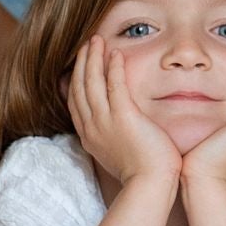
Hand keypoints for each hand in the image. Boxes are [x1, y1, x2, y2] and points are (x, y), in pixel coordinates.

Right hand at [67, 35, 180, 184]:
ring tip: (96, 40)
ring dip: (92, 58)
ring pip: (91, 82)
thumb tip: (117, 128)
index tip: (80, 64)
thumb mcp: (117, 153)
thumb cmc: (141, 173)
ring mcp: (105, 122)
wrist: (150, 185)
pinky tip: (116, 53)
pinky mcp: (123, 117)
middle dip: (81, 63)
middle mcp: (92, 127)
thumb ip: (113, 136)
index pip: (75, 102)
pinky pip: (114, 85)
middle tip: (86, 44)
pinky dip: (113, 67)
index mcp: (89, 136)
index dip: (75, 79)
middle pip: (79, 87)